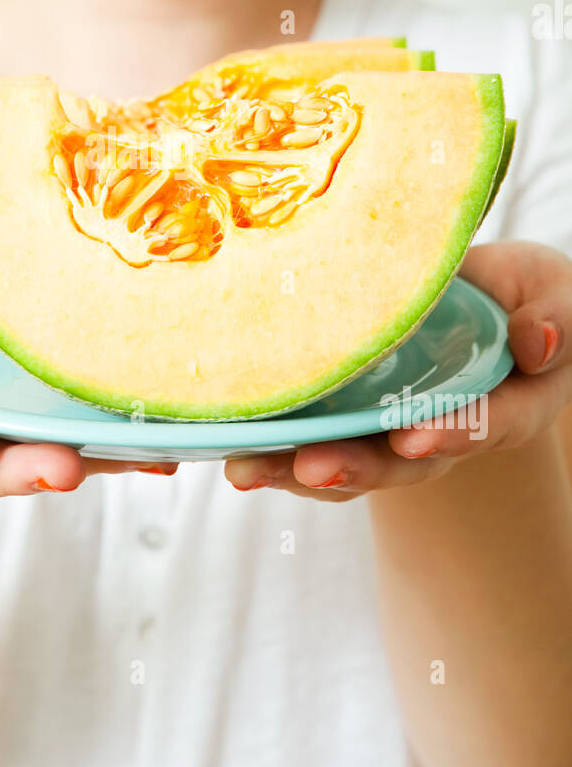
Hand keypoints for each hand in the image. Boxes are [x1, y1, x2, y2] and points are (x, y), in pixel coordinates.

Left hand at [224, 240, 571, 499]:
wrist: (484, 300)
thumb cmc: (526, 298)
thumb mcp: (554, 297)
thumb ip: (554, 318)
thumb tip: (538, 341)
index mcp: (504, 405)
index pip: (482, 424)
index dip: (452, 431)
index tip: (417, 433)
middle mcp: (442, 429)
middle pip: (398, 462)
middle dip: (354, 468)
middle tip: (312, 468)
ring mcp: (390, 426)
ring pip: (345, 458)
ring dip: (293, 468)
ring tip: (247, 469)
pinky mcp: (348, 413)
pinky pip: (311, 435)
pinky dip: (271, 443)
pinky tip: (227, 443)